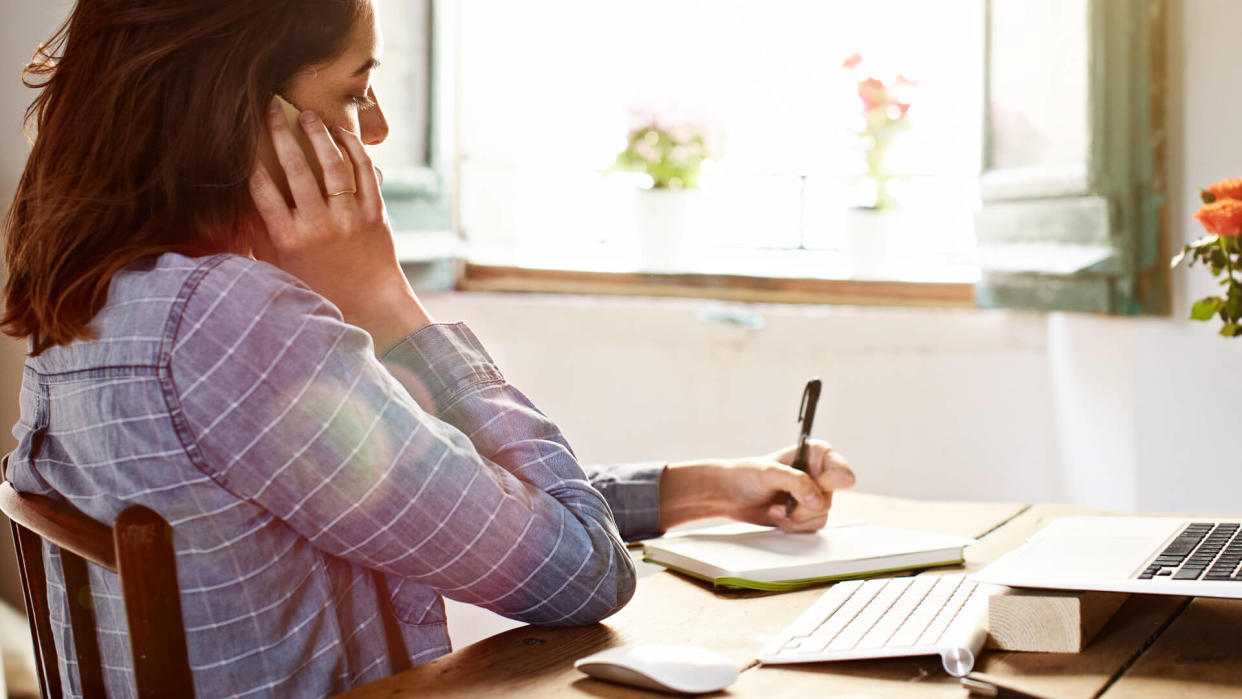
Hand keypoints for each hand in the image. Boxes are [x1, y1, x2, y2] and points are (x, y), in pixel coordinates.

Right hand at [248, 98, 431, 351]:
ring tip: (307, 115)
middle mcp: (317, 225)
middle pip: (293, 168)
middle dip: (279, 132)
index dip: (251, 157)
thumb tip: (236, 203)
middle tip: (271, 106)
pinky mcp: (375, 214)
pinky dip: (353, 149)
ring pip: (331, 164)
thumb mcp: (281, 265)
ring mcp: (348, 218)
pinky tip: (342, 135)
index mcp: (287, 238)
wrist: (370, 303)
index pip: (261, 188)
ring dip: (317, 134)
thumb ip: (260, 234)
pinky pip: (364, 172)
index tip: (243, 134)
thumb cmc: (319, 286)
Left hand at [658, 440, 854, 532]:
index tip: (810, 486)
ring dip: (795, 517)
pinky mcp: (806, 515)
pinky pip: (812, 528)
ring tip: (775, 508)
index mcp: (817, 455)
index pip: (842, 472)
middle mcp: (820, 475)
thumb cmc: (746, 475)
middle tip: (784, 501)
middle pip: (830, 499)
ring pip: (821, 516)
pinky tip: (777, 515)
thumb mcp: (769, 473)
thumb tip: (818, 500)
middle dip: (804, 505)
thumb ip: (796, 482)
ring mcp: (814, 496)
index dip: (829, 483)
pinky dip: (793, 526)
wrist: (729, 496)